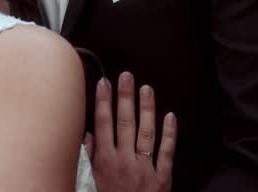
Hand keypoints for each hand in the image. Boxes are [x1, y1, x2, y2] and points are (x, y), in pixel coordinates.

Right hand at [84, 71, 177, 191]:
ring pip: (146, 133)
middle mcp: (124, 161)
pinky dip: (169, 134)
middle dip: (125, 97)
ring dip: (146, 109)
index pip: (103, 124)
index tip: (104, 82)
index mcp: (105, 162)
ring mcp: (145, 169)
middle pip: (124, 123)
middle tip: (126, 76)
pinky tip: (170, 115)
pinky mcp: (162, 179)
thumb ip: (89, 158)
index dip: (103, 102)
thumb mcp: (90, 183)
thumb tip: (87, 134)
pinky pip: (167, 152)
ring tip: (146, 88)